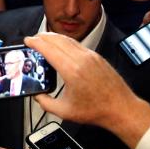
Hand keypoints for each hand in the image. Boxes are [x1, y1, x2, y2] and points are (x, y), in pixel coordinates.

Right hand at [27, 33, 149, 147]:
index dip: (36, 42)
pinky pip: (78, 44)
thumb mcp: (65, 111)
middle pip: (57, 40)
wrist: (121, 108)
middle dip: (43, 37)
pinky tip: (62, 49)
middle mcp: (81, 59)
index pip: (49, 48)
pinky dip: (66, 42)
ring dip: (54, 37)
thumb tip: (38, 97)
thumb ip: (46, 103)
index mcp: (71, 70)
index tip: (28, 40)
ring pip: (68, 40)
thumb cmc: (97, 110)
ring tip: (45, 40)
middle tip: (33, 39)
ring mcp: (91, 56)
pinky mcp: (98, 57)